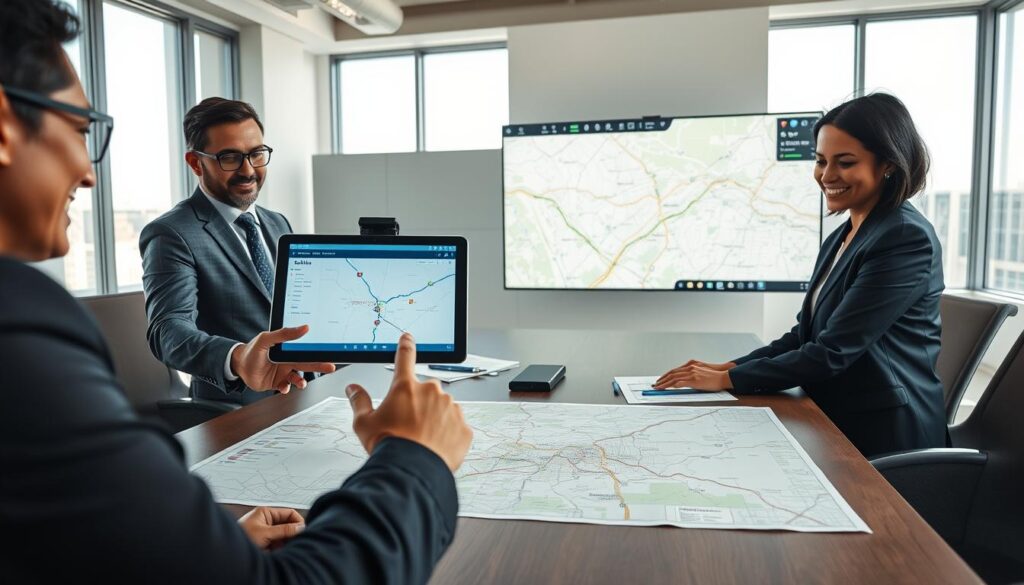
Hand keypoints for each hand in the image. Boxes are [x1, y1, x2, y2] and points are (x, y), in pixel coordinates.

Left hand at [231, 325, 335, 392]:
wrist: (238, 366)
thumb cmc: (251, 350)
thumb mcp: (266, 339)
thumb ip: (284, 334)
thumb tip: (303, 327)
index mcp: (288, 350)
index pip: (306, 350)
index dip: (317, 352)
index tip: (328, 353)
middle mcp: (287, 361)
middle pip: (307, 364)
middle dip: (319, 366)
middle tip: (330, 367)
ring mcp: (282, 372)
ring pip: (298, 378)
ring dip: (301, 381)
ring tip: (301, 383)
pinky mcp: (277, 383)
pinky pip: (286, 387)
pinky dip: (287, 388)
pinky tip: (283, 387)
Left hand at [238, 506, 304, 549]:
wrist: (226, 553)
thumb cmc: (240, 538)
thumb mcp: (265, 533)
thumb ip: (284, 530)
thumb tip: (300, 527)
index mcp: (266, 512)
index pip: (289, 513)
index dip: (297, 522)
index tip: (303, 531)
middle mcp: (266, 520)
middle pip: (287, 524)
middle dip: (291, 533)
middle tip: (294, 541)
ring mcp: (265, 532)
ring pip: (283, 535)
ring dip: (284, 542)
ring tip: (282, 548)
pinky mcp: (264, 542)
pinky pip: (277, 544)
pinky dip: (279, 548)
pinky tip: (276, 552)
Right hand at [345, 332, 472, 470]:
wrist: (412, 472)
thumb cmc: (388, 446)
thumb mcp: (364, 423)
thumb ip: (359, 401)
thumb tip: (353, 388)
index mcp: (405, 387)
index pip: (405, 357)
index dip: (405, 345)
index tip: (408, 337)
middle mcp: (431, 392)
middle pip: (424, 391)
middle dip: (418, 403)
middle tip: (407, 425)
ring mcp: (450, 408)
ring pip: (442, 408)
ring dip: (434, 418)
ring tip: (420, 440)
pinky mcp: (463, 427)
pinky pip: (455, 426)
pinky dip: (447, 434)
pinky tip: (434, 447)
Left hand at [654, 360, 735, 390]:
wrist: (724, 377)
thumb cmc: (715, 376)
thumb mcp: (701, 371)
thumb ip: (692, 373)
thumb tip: (684, 381)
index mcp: (691, 365)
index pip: (675, 370)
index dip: (666, 375)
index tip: (660, 380)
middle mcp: (690, 367)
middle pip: (672, 373)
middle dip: (662, 379)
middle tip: (655, 385)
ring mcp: (692, 373)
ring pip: (674, 378)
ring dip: (664, 383)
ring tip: (658, 388)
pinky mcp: (694, 380)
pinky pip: (680, 382)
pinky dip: (673, 385)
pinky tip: (668, 388)